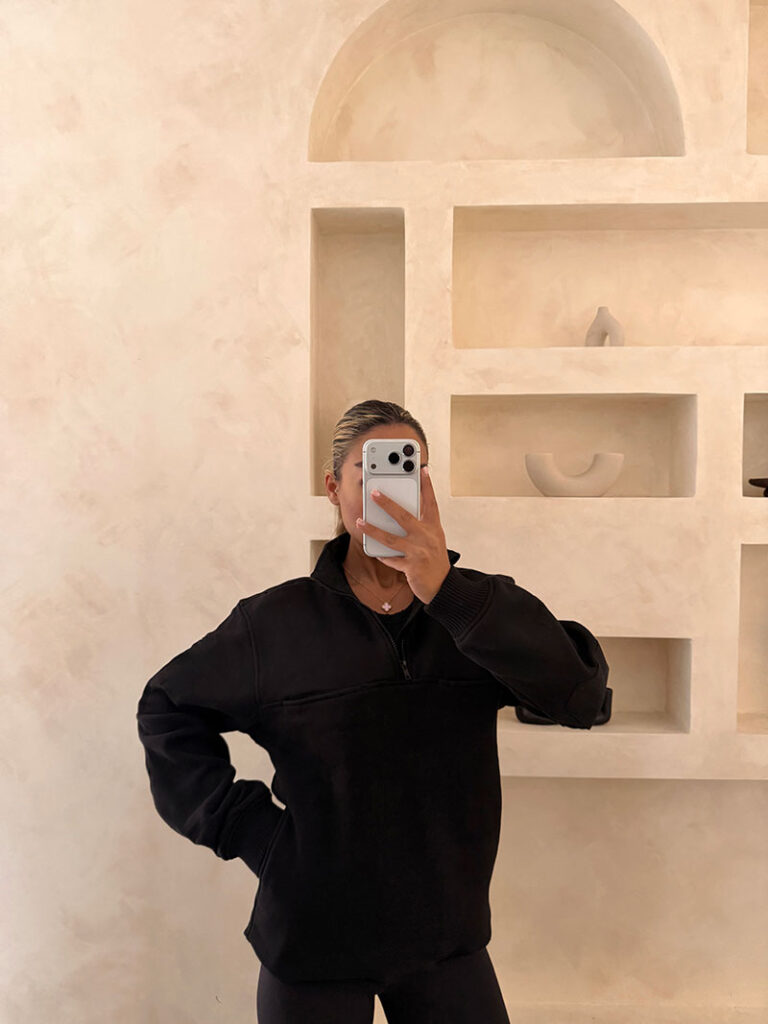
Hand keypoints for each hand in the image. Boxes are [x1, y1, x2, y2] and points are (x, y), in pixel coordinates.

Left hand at [356, 466, 450, 604]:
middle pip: (404, 516)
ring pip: (391, 538)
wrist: (443, 586)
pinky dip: (381, 554)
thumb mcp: (434, 539)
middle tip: (373, 492)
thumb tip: (401, 513)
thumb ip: (422, 525)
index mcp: (434, 527)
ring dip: (373, 529)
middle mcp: (427, 537)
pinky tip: (372, 549)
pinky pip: (391, 558)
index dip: (427, 485)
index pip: (430, 502)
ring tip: (360, 521)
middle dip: (387, 503)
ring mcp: (419, 552)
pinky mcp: (412, 566)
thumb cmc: (435, 560)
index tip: (422, 469)